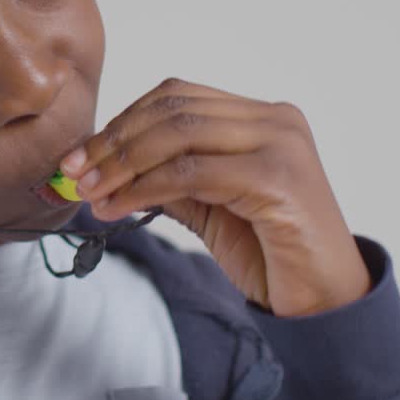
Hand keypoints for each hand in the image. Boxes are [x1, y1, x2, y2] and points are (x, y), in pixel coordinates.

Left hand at [60, 78, 370, 316]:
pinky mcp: (277, 177)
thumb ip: (170, 177)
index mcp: (263, 117)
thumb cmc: (270, 253)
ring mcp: (281, 144)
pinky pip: (192, 173)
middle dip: (114, 140)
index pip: (178, 97)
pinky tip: (116, 206)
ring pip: (179, 134)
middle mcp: (276, 120)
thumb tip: (105, 166)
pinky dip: (145, 187)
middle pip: (174, 109)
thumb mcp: (209, 205)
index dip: (123, 121)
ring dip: (123, 163)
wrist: (325, 302)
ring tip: (89, 191)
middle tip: (74, 171)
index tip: (81, 153)